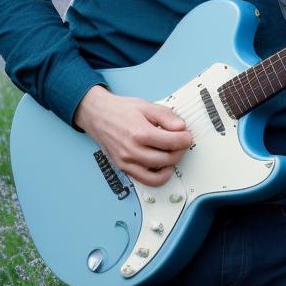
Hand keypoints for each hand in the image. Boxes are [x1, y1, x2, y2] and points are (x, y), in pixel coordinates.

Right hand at [73, 85, 193, 186]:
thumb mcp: (146, 106)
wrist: (98, 115)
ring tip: (173, 151)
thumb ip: (165, 116)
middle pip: (167, 158)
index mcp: (139, 133)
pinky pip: (146, 179)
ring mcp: (127, 162)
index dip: (184, 139)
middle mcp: (132, 150)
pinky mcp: (124, 168)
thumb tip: (181, 127)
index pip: (171, 142)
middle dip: (180, 150)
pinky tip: (163, 164)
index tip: (187, 135)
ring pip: (159, 173)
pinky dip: (159, 175)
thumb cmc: (120, 110)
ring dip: (172, 163)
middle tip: (183, 141)